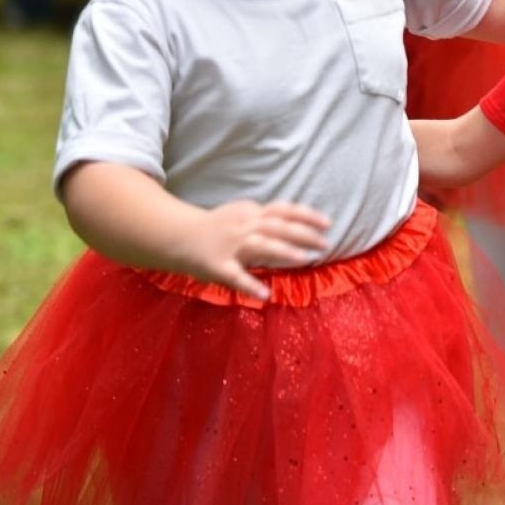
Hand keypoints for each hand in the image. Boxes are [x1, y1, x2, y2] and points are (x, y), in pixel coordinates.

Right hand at [175, 200, 332, 300]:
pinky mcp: (217, 266)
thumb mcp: (243, 215)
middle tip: (325, 244)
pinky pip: (235, 276)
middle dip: (303, 234)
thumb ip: (268, 219)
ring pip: (259, 245)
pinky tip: (265, 294)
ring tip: (304, 259)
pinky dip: (250, 285)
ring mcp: (229, 246)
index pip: (283, 210)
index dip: (306, 215)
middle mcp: (243, 226)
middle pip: (277, 226)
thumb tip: (302, 223)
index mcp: (251, 214)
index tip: (327, 223)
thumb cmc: (217, 227)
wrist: (176, 236)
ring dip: (282, 250)